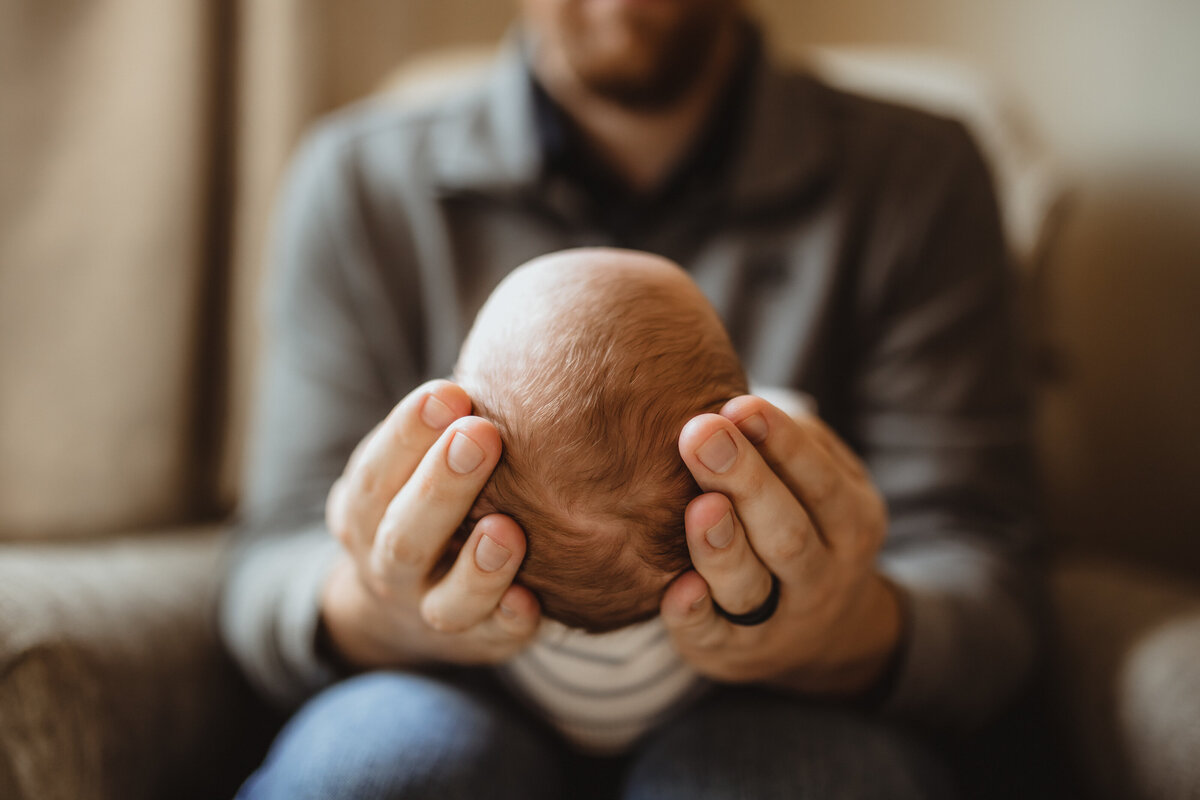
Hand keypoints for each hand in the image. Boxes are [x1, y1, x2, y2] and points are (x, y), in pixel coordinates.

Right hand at [320, 379, 539, 669]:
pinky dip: (507, 623)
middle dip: (441, 486)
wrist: (400, 605)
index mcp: (364, 508)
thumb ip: (446, 423)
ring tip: (508, 532)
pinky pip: (490, 642)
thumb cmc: (427, 501)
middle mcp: (387, 563)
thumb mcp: (412, 461)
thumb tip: (520, 345)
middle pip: (404, 534)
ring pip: (443, 601)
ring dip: (476, 567)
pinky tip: (532, 603)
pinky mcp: (475, 643)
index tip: (450, 392)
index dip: (408, 433)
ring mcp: (428, 609)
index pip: (375, 470)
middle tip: (482, 436)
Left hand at [660, 395, 902, 695]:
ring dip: (723, 546)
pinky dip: (695, 615)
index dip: (782, 443)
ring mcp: (781, 619)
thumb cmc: (797, 523)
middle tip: (700, 433)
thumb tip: (730, 396)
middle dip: (746, 479)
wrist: (816, 634)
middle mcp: (824, 572)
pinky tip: (676, 590)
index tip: (739, 405)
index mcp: (851, 518)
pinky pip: (714, 636)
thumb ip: (785, 445)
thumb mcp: (816, 485)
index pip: (820, 479)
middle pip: (787, 530)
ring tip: (697, 507)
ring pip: (754, 586)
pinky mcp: (734, 652)